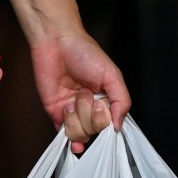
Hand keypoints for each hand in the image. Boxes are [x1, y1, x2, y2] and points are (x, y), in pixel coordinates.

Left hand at [30, 31, 130, 152]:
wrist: (57, 43)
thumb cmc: (85, 53)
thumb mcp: (112, 75)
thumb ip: (121, 100)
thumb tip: (119, 125)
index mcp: (106, 101)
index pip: (110, 125)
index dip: (105, 120)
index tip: (101, 106)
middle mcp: (90, 110)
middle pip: (94, 130)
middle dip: (90, 114)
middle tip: (86, 93)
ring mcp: (73, 113)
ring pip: (79, 134)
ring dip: (76, 117)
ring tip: (73, 97)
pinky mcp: (55, 113)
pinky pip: (63, 133)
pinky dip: (67, 131)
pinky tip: (69, 119)